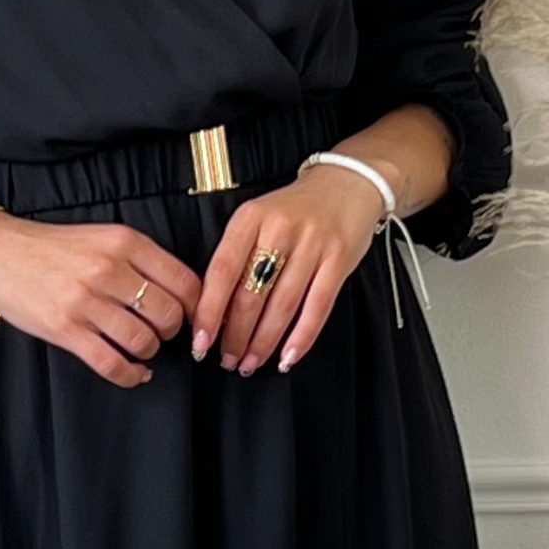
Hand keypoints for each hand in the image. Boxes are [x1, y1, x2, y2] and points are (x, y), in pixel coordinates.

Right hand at [0, 209, 199, 387]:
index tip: (191, 317)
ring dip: (149, 352)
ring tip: (142, 349)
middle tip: (161, 333)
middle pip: (168, 315)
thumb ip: (140, 260)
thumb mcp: (102, 237)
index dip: (196, 307)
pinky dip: (131, 375)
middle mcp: (108, 270)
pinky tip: (136, 374)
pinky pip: (112, 363)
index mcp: (124, 242)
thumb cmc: (51, 248)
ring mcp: (86, 302)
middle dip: (172, 332)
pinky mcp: (65, 330)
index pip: (184, 282)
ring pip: (143, 342)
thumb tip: (182, 295)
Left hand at [191, 164, 389, 374]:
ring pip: (282, 305)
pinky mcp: (339, 259)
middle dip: (236, 336)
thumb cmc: (295, 211)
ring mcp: (313, 244)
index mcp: (250, 217)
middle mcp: (280, 228)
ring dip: (264, 342)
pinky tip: (288, 357)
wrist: (347, 184)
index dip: (209, 311)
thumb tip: (216, 314)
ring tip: (251, 364)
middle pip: (252, 294)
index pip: (222, 271)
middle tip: (227, 360)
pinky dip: (302, 337)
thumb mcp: (258, 219)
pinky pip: (317, 307)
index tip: (201, 341)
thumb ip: (238, 257)